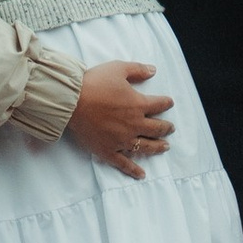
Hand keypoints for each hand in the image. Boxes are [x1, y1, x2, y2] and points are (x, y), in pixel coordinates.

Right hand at [66, 61, 172, 178]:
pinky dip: (133, 170)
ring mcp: (122, 140)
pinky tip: (141, 174)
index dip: (166, 103)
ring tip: (165, 147)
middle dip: (166, 128)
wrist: (72, 101)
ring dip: (158, 147)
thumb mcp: (118, 68)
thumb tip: (153, 71)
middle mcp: (134, 125)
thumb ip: (137, 69)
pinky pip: (124, 163)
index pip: (159, 105)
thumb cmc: (94, 83)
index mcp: (138, 105)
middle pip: (156, 128)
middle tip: (170, 128)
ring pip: (145, 147)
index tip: (169, 103)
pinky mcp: (108, 151)